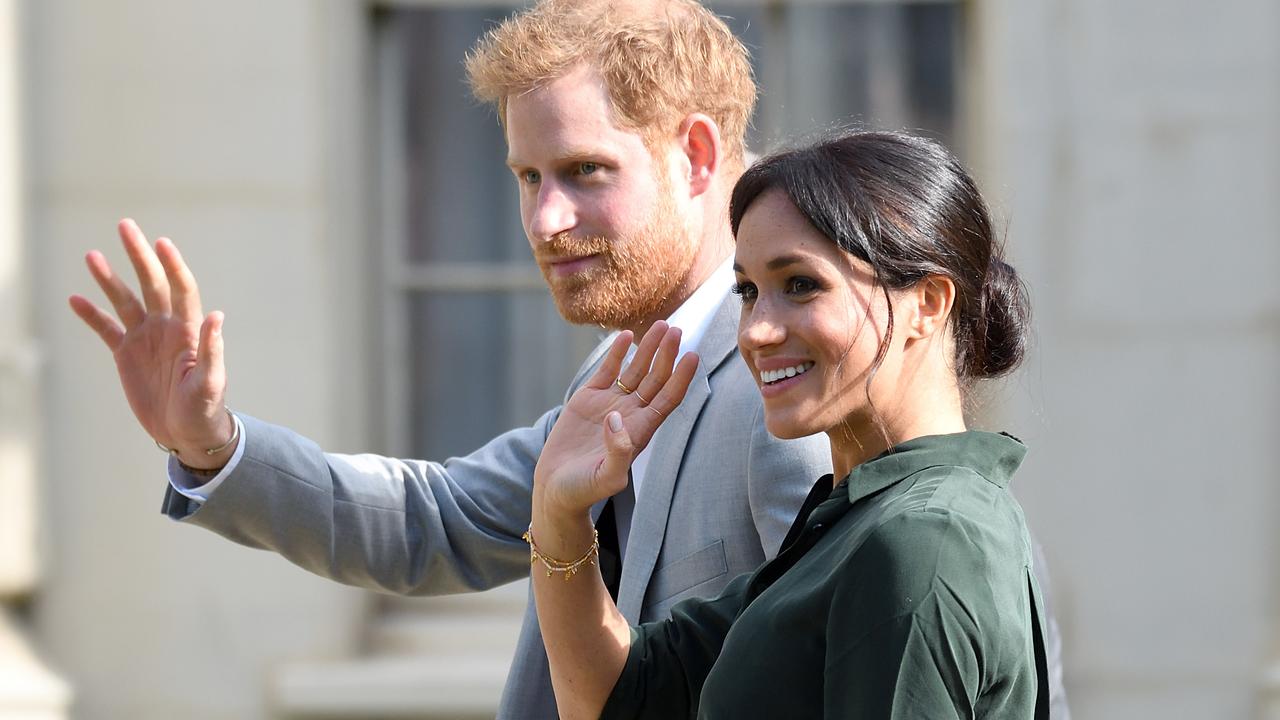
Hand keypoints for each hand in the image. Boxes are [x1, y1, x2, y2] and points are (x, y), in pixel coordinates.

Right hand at [68, 218, 232, 468]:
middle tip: (126, 226)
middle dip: (140, 256)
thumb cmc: (204, 409)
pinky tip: (75, 299)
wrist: (187, 432)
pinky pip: (106, 329)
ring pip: (125, 301)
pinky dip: (92, 314)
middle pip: (151, 284)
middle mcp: (167, 328)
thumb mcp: (210, 383)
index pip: (181, 289)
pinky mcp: (127, 354)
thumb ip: (212, 351)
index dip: (173, 266)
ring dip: (109, 279)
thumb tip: (217, 315)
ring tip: (91, 255)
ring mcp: (145, 339)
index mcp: (188, 330)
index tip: (162, 242)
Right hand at [533, 321, 698, 520]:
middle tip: (677, 330)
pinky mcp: (588, 398)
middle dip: (667, 354)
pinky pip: (608, 370)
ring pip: (635, 370)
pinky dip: (617, 352)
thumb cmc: (585, 490)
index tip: (693, 356)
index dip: (682, 378)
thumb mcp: (606, 478)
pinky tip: (625, 335)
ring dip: (648, 348)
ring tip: (660, 325)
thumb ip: (617, 452)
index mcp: (641, 431)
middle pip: (656, 378)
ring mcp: (610, 403)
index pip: (668, 399)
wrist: (556, 489)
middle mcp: (630, 414)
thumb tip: (616, 419)